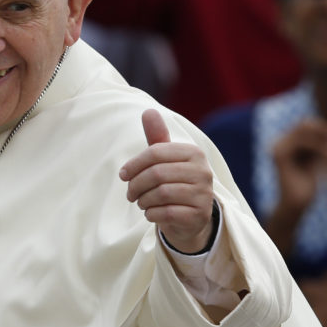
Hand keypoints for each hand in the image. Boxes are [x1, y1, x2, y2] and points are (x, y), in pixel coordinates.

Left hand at [120, 109, 214, 253]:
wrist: (192, 215)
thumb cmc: (174, 181)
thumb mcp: (165, 158)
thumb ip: (157, 136)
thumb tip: (148, 111)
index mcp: (194, 153)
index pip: (155, 153)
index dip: (134, 164)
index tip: (123, 175)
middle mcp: (203, 172)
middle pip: (156, 174)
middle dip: (136, 185)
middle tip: (130, 194)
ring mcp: (204, 194)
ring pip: (161, 194)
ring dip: (143, 200)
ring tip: (141, 202)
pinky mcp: (199, 215)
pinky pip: (167, 213)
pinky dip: (152, 214)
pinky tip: (151, 213)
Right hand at [271, 118, 326, 214]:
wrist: (296, 204)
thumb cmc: (307, 184)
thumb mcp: (315, 158)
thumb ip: (319, 143)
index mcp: (285, 142)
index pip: (304, 125)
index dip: (322, 127)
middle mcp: (278, 142)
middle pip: (303, 125)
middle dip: (323, 130)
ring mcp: (276, 147)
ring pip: (303, 131)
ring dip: (323, 138)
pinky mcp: (279, 154)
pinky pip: (301, 142)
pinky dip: (319, 145)